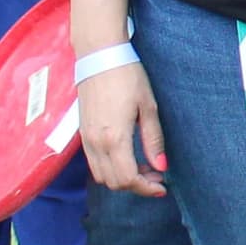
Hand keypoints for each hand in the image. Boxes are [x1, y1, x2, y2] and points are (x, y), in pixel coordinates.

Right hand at [79, 60, 168, 198]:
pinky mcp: (82, 132)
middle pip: (114, 182)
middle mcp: (96, 143)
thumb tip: (161, 166)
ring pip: (101, 175)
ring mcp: (85, 138)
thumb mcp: (148, 106)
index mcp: (114, 137)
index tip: (162, 187)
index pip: (128, 178)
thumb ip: (153, 140)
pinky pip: (94, 162)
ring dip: (122, 178)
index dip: (146, 188)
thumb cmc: (127, 76)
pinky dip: (110, 168)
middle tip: (156, 174)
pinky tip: (127, 156)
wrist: (99, 56)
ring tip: (143, 166)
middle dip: (137, 185)